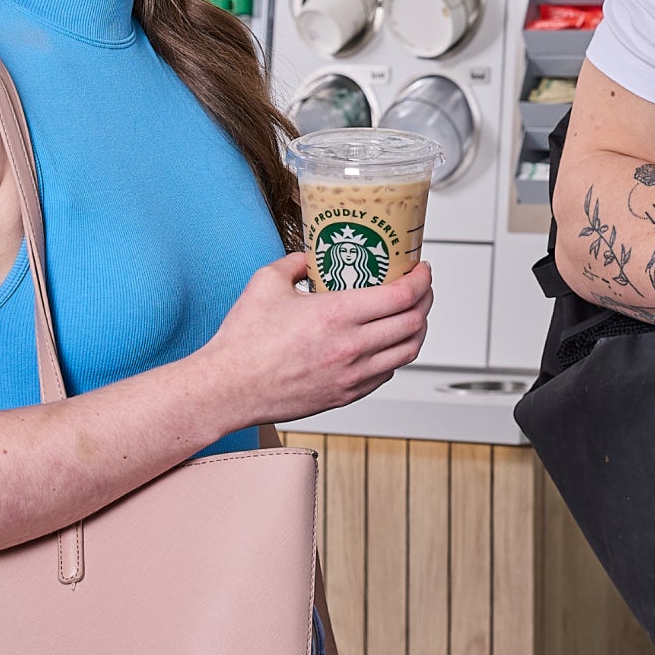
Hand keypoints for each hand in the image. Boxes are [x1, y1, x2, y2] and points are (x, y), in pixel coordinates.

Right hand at [201, 254, 432, 426]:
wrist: (228, 388)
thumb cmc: (243, 341)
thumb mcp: (266, 282)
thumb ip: (294, 263)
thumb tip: (308, 259)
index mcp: (336, 314)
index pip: (401, 296)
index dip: (421, 280)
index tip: (422, 269)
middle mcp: (351, 347)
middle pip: (414, 323)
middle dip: (426, 300)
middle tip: (422, 288)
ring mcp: (351, 375)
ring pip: (407, 352)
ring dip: (417, 329)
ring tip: (413, 315)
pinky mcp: (345, 395)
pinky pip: (387, 374)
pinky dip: (396, 355)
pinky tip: (387, 344)